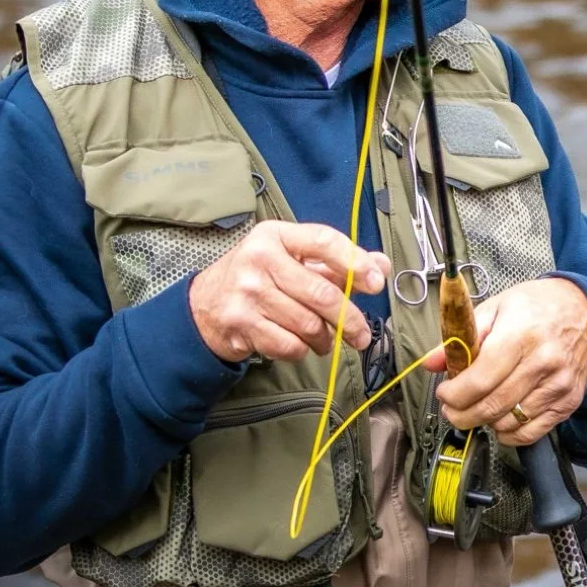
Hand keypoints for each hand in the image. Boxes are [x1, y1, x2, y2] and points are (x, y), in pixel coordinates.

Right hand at [189, 222, 389, 363]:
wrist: (203, 305)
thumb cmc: (259, 277)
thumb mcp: (293, 258)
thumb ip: (337, 262)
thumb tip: (382, 265)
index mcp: (276, 235)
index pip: (324, 241)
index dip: (356, 262)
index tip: (376, 282)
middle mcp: (259, 259)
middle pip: (322, 294)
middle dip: (350, 319)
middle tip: (362, 335)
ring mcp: (247, 291)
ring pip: (309, 324)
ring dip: (326, 339)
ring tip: (326, 340)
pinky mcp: (240, 322)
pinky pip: (290, 345)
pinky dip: (303, 350)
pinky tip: (301, 345)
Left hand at [426, 276, 586, 444]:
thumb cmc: (539, 307)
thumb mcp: (496, 308)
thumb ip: (461, 337)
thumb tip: (431, 363)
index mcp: (521, 335)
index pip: (479, 381)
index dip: (453, 395)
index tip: (444, 393)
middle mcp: (544, 362)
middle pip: (491, 407)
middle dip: (461, 414)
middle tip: (452, 408)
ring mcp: (559, 385)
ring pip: (508, 423)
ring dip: (485, 421)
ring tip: (480, 406)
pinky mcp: (568, 402)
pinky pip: (531, 433)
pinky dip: (509, 433)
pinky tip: (502, 417)